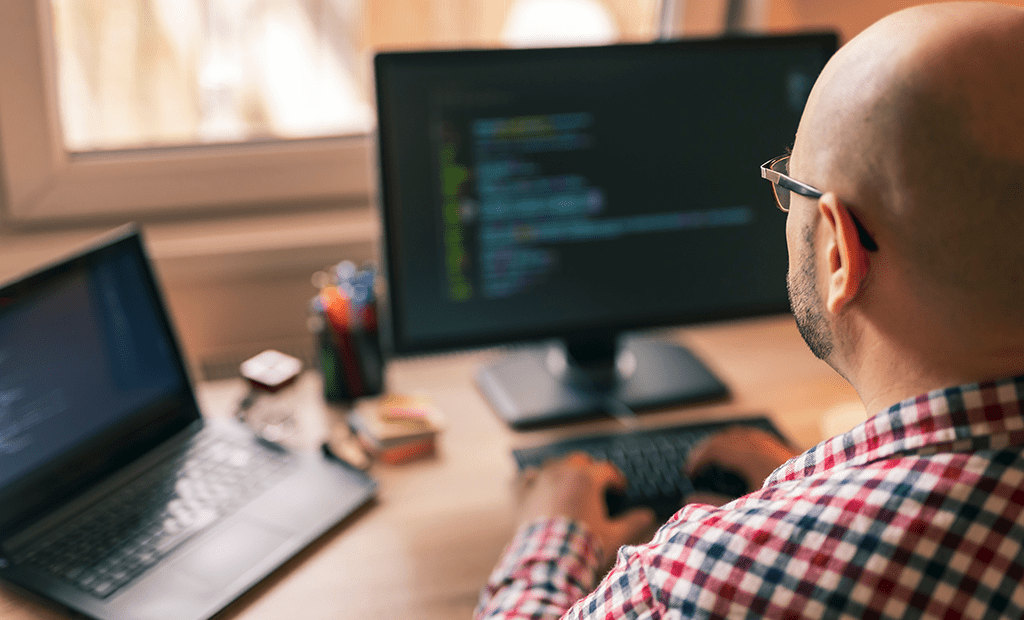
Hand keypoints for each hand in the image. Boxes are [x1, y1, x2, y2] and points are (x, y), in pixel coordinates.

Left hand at [515, 452, 655, 560]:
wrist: (548, 558)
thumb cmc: (581, 545)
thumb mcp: (613, 535)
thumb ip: (632, 522)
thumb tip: (646, 516)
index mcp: (586, 479)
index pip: (606, 470)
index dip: (616, 478)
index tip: (619, 489)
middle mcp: (562, 473)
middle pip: (580, 460)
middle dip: (590, 469)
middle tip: (597, 483)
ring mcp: (540, 481)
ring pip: (553, 464)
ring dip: (564, 470)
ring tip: (570, 482)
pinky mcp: (522, 494)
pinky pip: (525, 476)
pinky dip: (533, 478)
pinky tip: (537, 483)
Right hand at [684, 427, 797, 505]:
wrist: (825, 509)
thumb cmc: (788, 510)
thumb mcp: (746, 509)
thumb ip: (715, 504)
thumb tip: (688, 500)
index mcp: (753, 456)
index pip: (716, 447)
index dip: (698, 458)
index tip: (689, 473)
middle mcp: (765, 446)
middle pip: (727, 437)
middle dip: (707, 449)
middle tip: (695, 466)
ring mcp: (777, 446)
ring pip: (742, 434)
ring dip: (723, 444)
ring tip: (712, 460)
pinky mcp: (786, 451)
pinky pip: (755, 438)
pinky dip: (739, 443)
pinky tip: (740, 458)